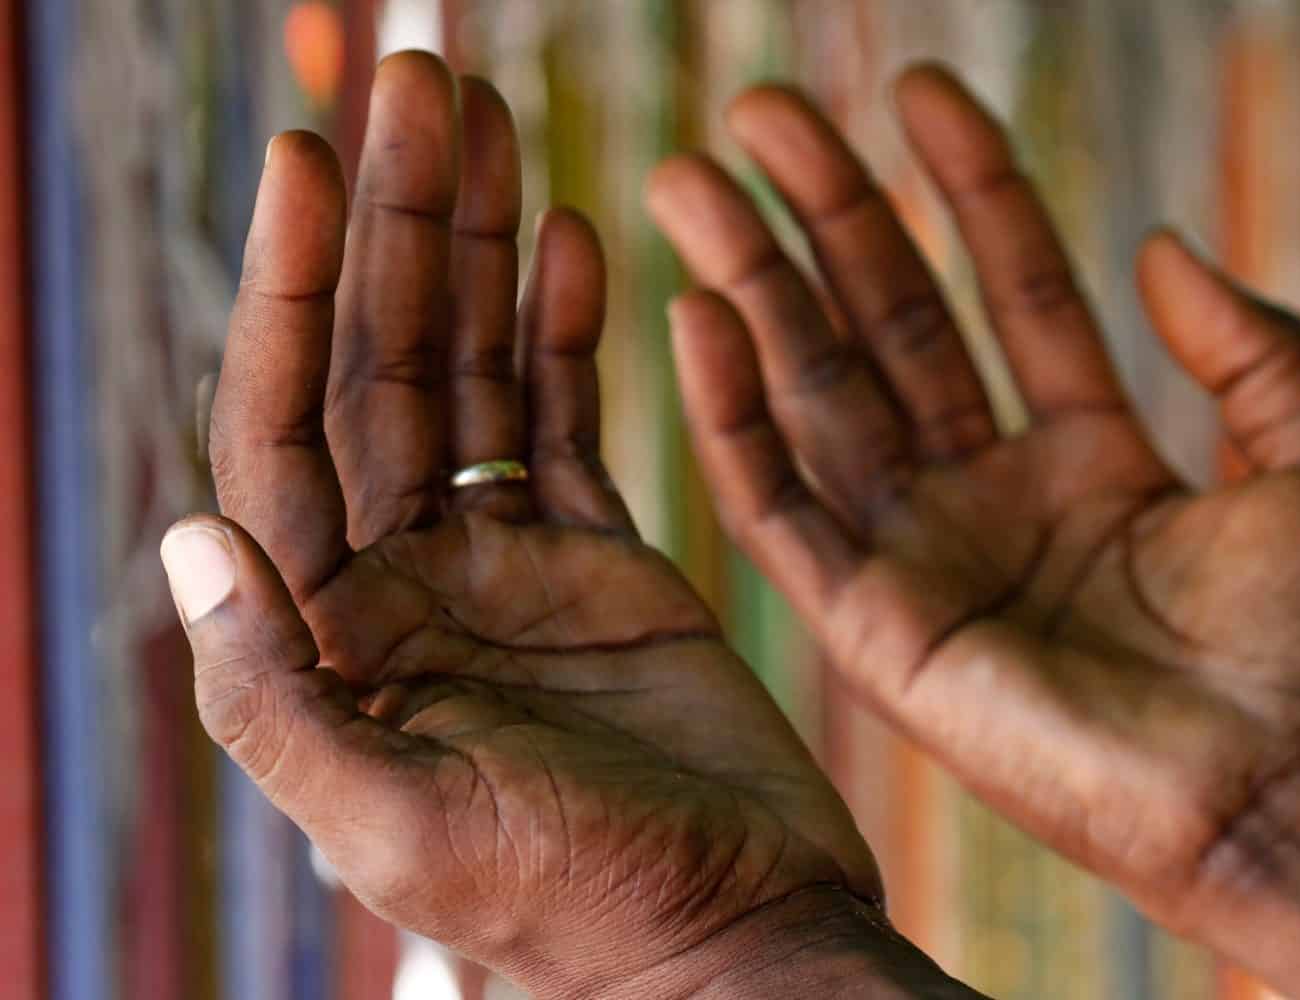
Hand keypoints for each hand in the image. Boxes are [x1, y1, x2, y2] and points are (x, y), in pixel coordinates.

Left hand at [161, 52, 915, 999]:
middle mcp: (406, 582)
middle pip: (382, 367)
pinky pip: (567, 419)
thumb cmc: (578, 914)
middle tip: (416, 80)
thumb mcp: (403, 829)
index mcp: (337, 638)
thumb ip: (280, 699)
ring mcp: (505, 562)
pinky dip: (565, 328)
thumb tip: (188, 539)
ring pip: (474, 372)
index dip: (292, 289)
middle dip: (394, 224)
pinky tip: (563, 234)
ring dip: (473, 247)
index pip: (286, 427)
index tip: (305, 157)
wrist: (735, 938)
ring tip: (481, 116)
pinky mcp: (601, 559)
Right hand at [648, 65, 1299, 992]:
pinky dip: (732, 417)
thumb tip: (1157, 243)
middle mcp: (988, 495)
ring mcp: (923, 554)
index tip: (919, 86)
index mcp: (1086, 458)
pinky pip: (782, 508)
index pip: (1008, 288)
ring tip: (689, 180)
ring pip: (818, 392)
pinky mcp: (873, 625)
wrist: (1276, 802)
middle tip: (757, 110)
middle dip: (824, 213)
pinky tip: (697, 316)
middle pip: (887, 324)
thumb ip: (1248, 351)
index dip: (969, 185)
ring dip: (751, 284)